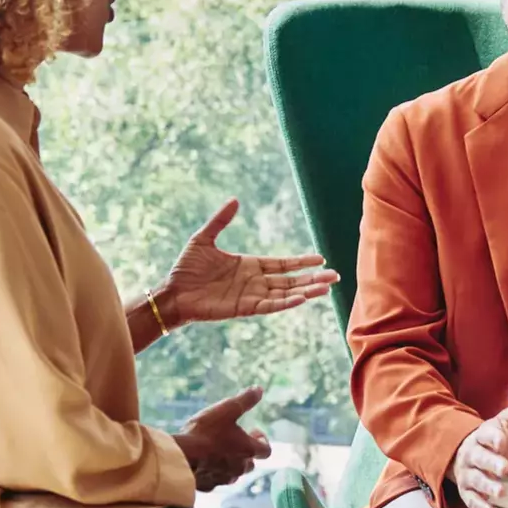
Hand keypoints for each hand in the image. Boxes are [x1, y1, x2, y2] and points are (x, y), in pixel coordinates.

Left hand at [156, 200, 336, 326]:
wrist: (172, 292)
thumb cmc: (185, 268)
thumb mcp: (203, 238)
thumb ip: (221, 220)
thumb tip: (235, 199)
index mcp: (249, 265)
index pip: (282, 264)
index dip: (301, 262)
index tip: (321, 259)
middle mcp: (254, 281)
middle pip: (290, 279)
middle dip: (312, 278)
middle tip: (335, 277)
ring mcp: (250, 295)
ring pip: (285, 293)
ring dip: (306, 291)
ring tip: (326, 288)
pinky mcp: (243, 308)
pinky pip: (269, 306)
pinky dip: (285, 303)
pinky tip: (301, 299)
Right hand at [174, 387, 270, 491]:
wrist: (182, 456)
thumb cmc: (205, 432)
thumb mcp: (226, 409)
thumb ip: (245, 400)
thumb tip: (259, 389)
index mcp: (248, 450)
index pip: (266, 450)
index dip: (262, 441)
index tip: (254, 432)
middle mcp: (239, 468)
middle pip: (250, 463)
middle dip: (246, 453)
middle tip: (237, 441)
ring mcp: (224, 478)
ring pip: (233, 473)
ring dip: (230, 463)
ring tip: (219, 452)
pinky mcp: (208, 485)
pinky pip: (215, 479)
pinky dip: (213, 472)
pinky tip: (203, 463)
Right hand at [450, 391, 507, 507]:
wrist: (464, 452)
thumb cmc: (494, 438)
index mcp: (482, 436)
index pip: (486, 435)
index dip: (493, 438)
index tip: (502, 442)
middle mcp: (472, 454)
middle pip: (479, 459)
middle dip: (491, 464)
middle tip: (505, 469)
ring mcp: (468, 473)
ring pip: (475, 480)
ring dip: (487, 487)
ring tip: (502, 493)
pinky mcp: (467, 490)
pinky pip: (470, 499)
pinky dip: (479, 507)